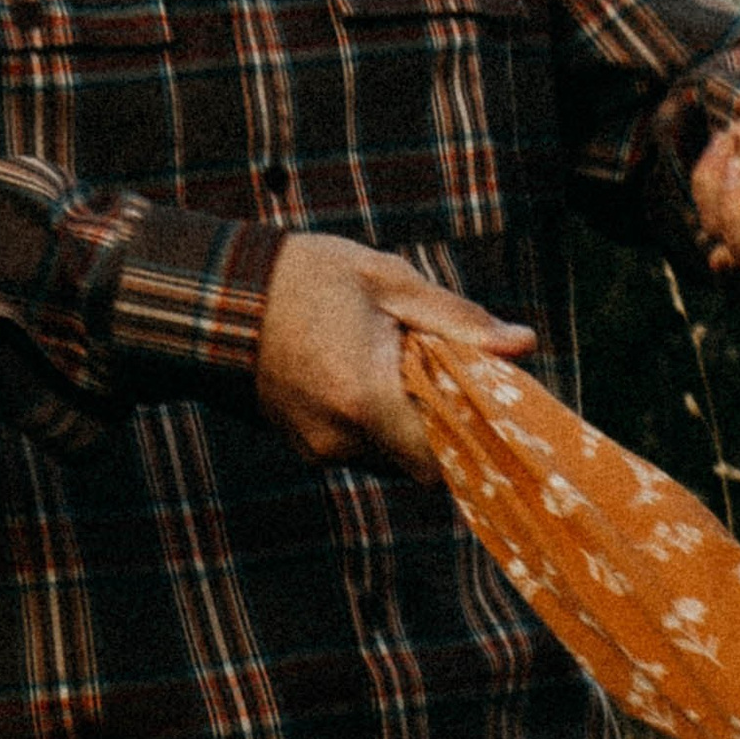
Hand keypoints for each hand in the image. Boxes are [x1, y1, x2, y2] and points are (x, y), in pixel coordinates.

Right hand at [254, 233, 534, 478]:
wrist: (216, 293)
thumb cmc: (307, 277)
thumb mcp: (390, 281)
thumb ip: (458, 320)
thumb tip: (523, 344)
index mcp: (366, 397)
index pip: (440, 459)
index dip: (472, 442)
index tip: (492, 409)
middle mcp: (340, 437)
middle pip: (418, 461)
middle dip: (443, 426)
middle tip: (452, 373)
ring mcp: (316, 446)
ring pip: (389, 455)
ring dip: (409, 421)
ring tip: (405, 361)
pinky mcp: (301, 442)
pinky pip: (359, 444)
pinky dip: (378, 419)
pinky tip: (372, 369)